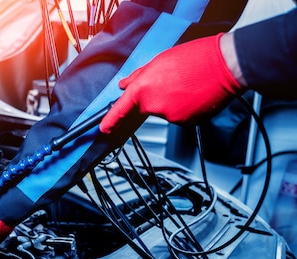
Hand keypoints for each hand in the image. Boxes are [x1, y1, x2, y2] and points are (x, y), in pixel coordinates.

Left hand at [100, 33, 243, 133]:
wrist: (225, 66)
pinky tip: (194, 96)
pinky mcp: (185, 123)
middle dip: (157, 97)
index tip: (104, 129)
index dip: (111, 120)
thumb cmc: (194, 59)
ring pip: (165, 112)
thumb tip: (124, 85)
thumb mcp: (160, 61)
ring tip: (188, 86)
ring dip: (173, 102)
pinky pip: (180, 117)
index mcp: (144, 89)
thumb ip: (138, 76)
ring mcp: (170, 117)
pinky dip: (185, 109)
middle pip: (148, 107)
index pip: (121, 109)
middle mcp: (154, 106)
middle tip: (174, 81)